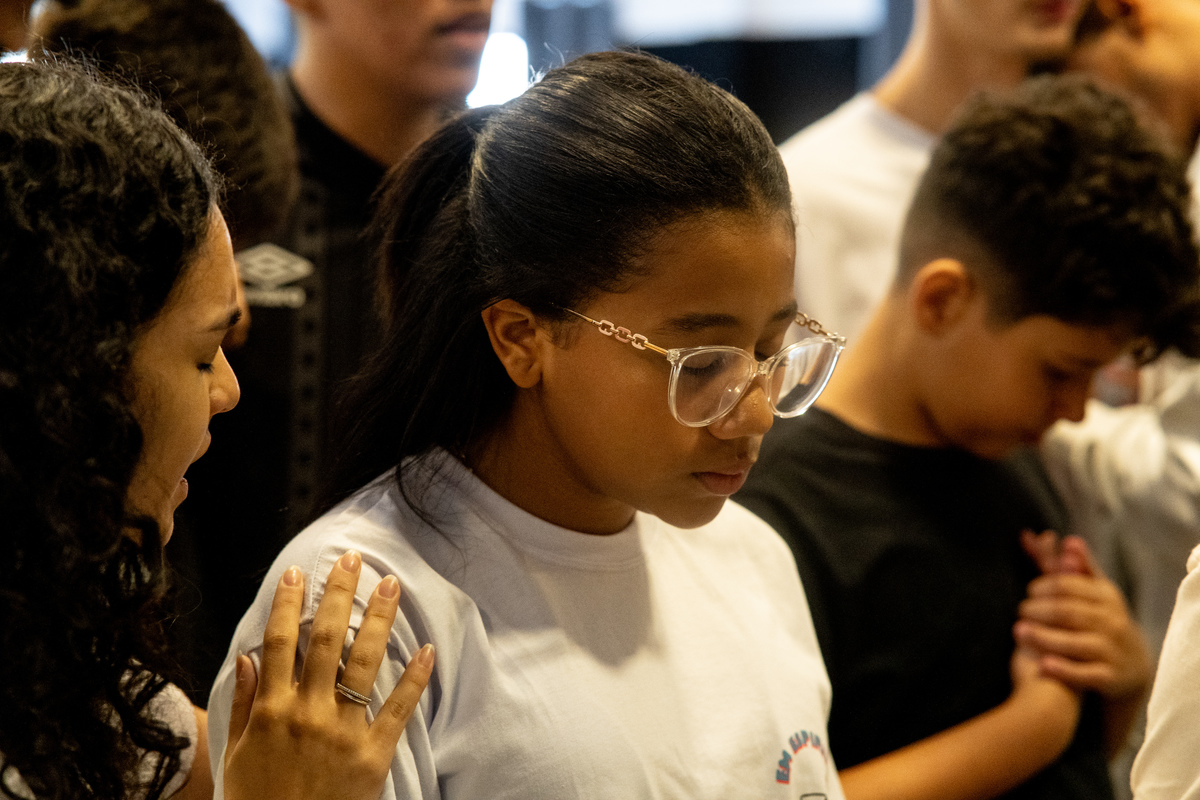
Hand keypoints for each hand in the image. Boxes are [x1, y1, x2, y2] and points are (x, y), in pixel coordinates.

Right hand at [222, 551, 434, 799]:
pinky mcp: (374, 754)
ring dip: (378, 619)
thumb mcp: (236, 755)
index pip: (279, 642)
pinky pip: (398, 709)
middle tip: (352, 559)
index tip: (298, 572)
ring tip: (389, 585)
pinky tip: (427, 648)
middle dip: (339, 594)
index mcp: (271, 710)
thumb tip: (246, 657)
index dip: (288, 603)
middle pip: (325, 639)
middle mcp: (307, 713)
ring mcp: (343, 731)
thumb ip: (241, 704)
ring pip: (363, 662)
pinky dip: (414, 677)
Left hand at [1015, 535, 1149, 700]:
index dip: (1045, 586)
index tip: (1029, 590)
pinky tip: (1043, 665)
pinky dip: (1065, 669)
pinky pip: (1086, 674)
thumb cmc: (1105, 620)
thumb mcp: (1096, 593)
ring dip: (1045, 637)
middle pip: (1069, 612)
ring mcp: (1111, 651)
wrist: (1134, 666)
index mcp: (1106, 597)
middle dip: (1041, 610)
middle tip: (1021, 610)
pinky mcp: (1109, 678)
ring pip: (1075, 642)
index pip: (1069, 586)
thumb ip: (1077, 567)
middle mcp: (1112, 622)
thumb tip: (1068, 539)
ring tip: (1019, 631)